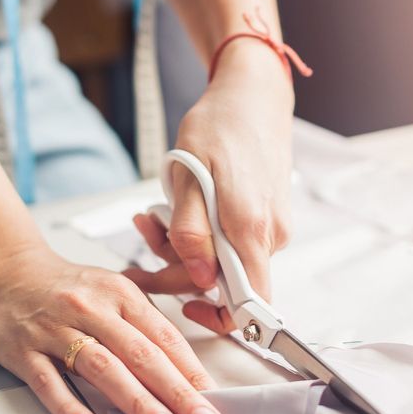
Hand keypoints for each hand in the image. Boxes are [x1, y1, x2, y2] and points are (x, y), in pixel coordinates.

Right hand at [0, 245, 223, 413]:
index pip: (163, 337)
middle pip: (141, 354)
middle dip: (177, 392)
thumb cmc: (66, 289)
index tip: (213, 400)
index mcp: (120, 294)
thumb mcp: (112, 292)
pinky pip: (49, 382)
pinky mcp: (23, 350)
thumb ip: (144, 325)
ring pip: (103, 368)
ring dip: (138, 402)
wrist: (4, 270)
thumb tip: (184, 369)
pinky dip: (71, 406)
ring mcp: (56, 330)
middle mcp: (92, 310)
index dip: (191, 371)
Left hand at [125, 41, 294, 332]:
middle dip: (177, 268)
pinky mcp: (266, 216)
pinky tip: (179, 207)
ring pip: (223, 259)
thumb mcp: (189, 176)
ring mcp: (271, 226)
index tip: (185, 307)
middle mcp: (269, 235)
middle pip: (224, 282)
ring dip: (183, 246)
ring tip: (152, 214)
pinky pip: (231, 240)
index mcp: (251, 230)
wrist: (253, 95)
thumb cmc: (220, 127)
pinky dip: (202, 232)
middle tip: (141, 238)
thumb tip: (198, 279)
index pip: (249, 305)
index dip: (218, 318)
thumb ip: (191, 232)